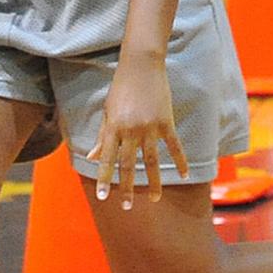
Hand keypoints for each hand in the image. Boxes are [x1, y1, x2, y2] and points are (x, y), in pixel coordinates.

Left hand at [86, 53, 187, 209]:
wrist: (141, 65)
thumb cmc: (120, 88)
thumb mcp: (107, 111)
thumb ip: (101, 136)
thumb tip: (90, 157)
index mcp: (114, 127)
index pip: (106, 159)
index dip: (104, 178)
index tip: (103, 197)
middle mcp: (131, 130)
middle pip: (129, 164)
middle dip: (127, 187)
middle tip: (126, 207)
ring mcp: (150, 127)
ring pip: (152, 161)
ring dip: (153, 182)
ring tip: (154, 198)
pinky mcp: (166, 122)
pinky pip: (174, 146)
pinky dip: (179, 161)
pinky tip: (182, 176)